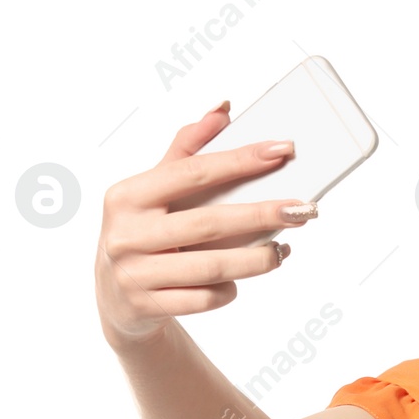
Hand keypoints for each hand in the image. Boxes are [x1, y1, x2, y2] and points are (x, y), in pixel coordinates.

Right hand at [94, 99, 315, 347]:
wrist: (115, 298)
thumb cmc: (144, 233)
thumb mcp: (153, 192)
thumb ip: (186, 151)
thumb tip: (221, 111)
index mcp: (127, 196)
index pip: (193, 172)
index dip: (241, 160)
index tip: (284, 151)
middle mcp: (126, 234)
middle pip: (209, 223)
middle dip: (262, 215)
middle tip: (303, 210)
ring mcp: (134, 274)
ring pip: (212, 267)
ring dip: (257, 259)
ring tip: (283, 250)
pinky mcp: (148, 307)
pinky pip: (205, 298)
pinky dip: (229, 290)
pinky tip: (240, 280)